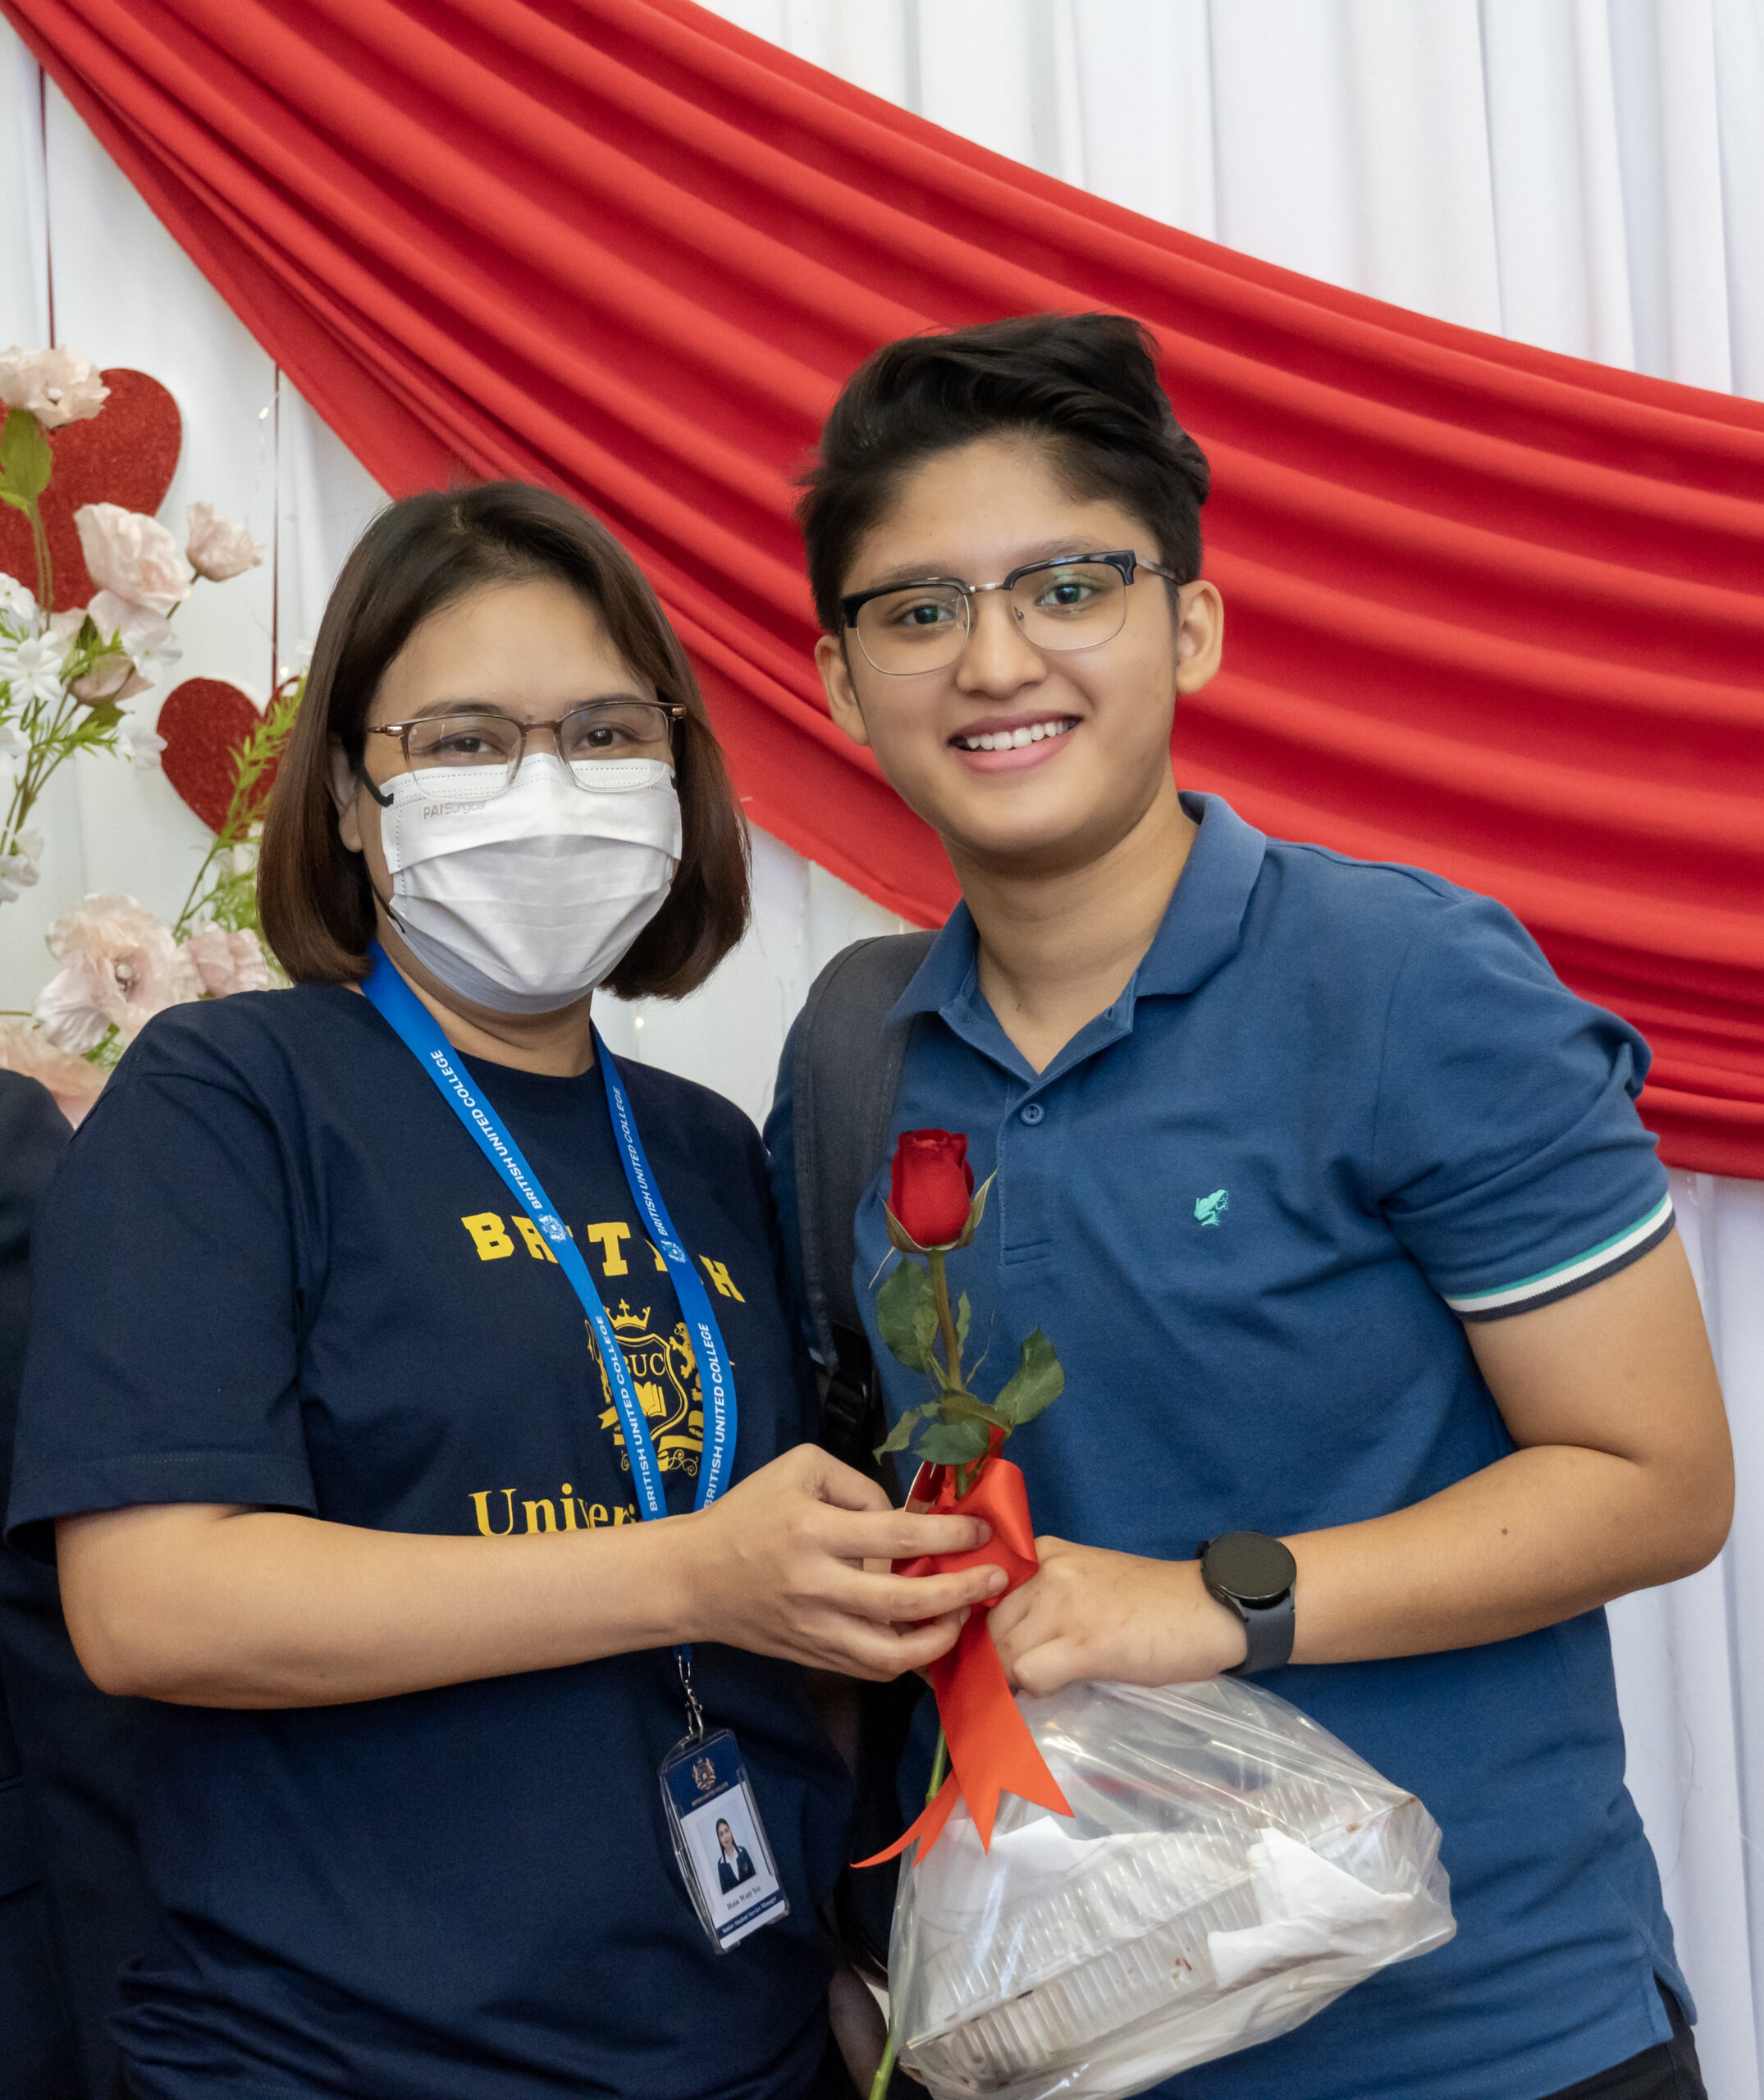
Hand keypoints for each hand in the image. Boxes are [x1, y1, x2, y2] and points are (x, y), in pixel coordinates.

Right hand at [677, 1446, 1007, 1680]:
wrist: (693, 1578)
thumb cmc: (748, 1514)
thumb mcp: (799, 1470)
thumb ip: (858, 1486)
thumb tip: (903, 1518)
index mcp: (814, 1531)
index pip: (896, 1535)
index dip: (948, 1534)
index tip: (980, 1532)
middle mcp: (817, 1586)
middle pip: (904, 1602)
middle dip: (960, 1592)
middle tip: (993, 1579)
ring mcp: (816, 1630)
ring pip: (891, 1653)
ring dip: (939, 1638)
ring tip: (963, 1616)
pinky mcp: (814, 1657)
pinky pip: (871, 1669)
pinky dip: (907, 1659)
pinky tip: (927, 1636)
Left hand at [986, 1536, 1246, 1693]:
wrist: (1211, 1608)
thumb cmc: (1153, 1600)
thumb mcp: (1087, 1579)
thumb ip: (1045, 1595)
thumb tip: (1006, 1637)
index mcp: (1045, 1553)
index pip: (984, 1592)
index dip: (983, 1629)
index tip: (990, 1652)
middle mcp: (1047, 1572)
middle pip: (989, 1627)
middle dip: (996, 1661)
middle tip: (1016, 1682)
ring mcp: (1064, 1605)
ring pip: (1004, 1653)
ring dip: (1017, 1679)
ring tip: (1045, 1684)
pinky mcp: (1084, 1643)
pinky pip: (1030, 1674)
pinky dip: (1038, 1691)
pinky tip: (1064, 1686)